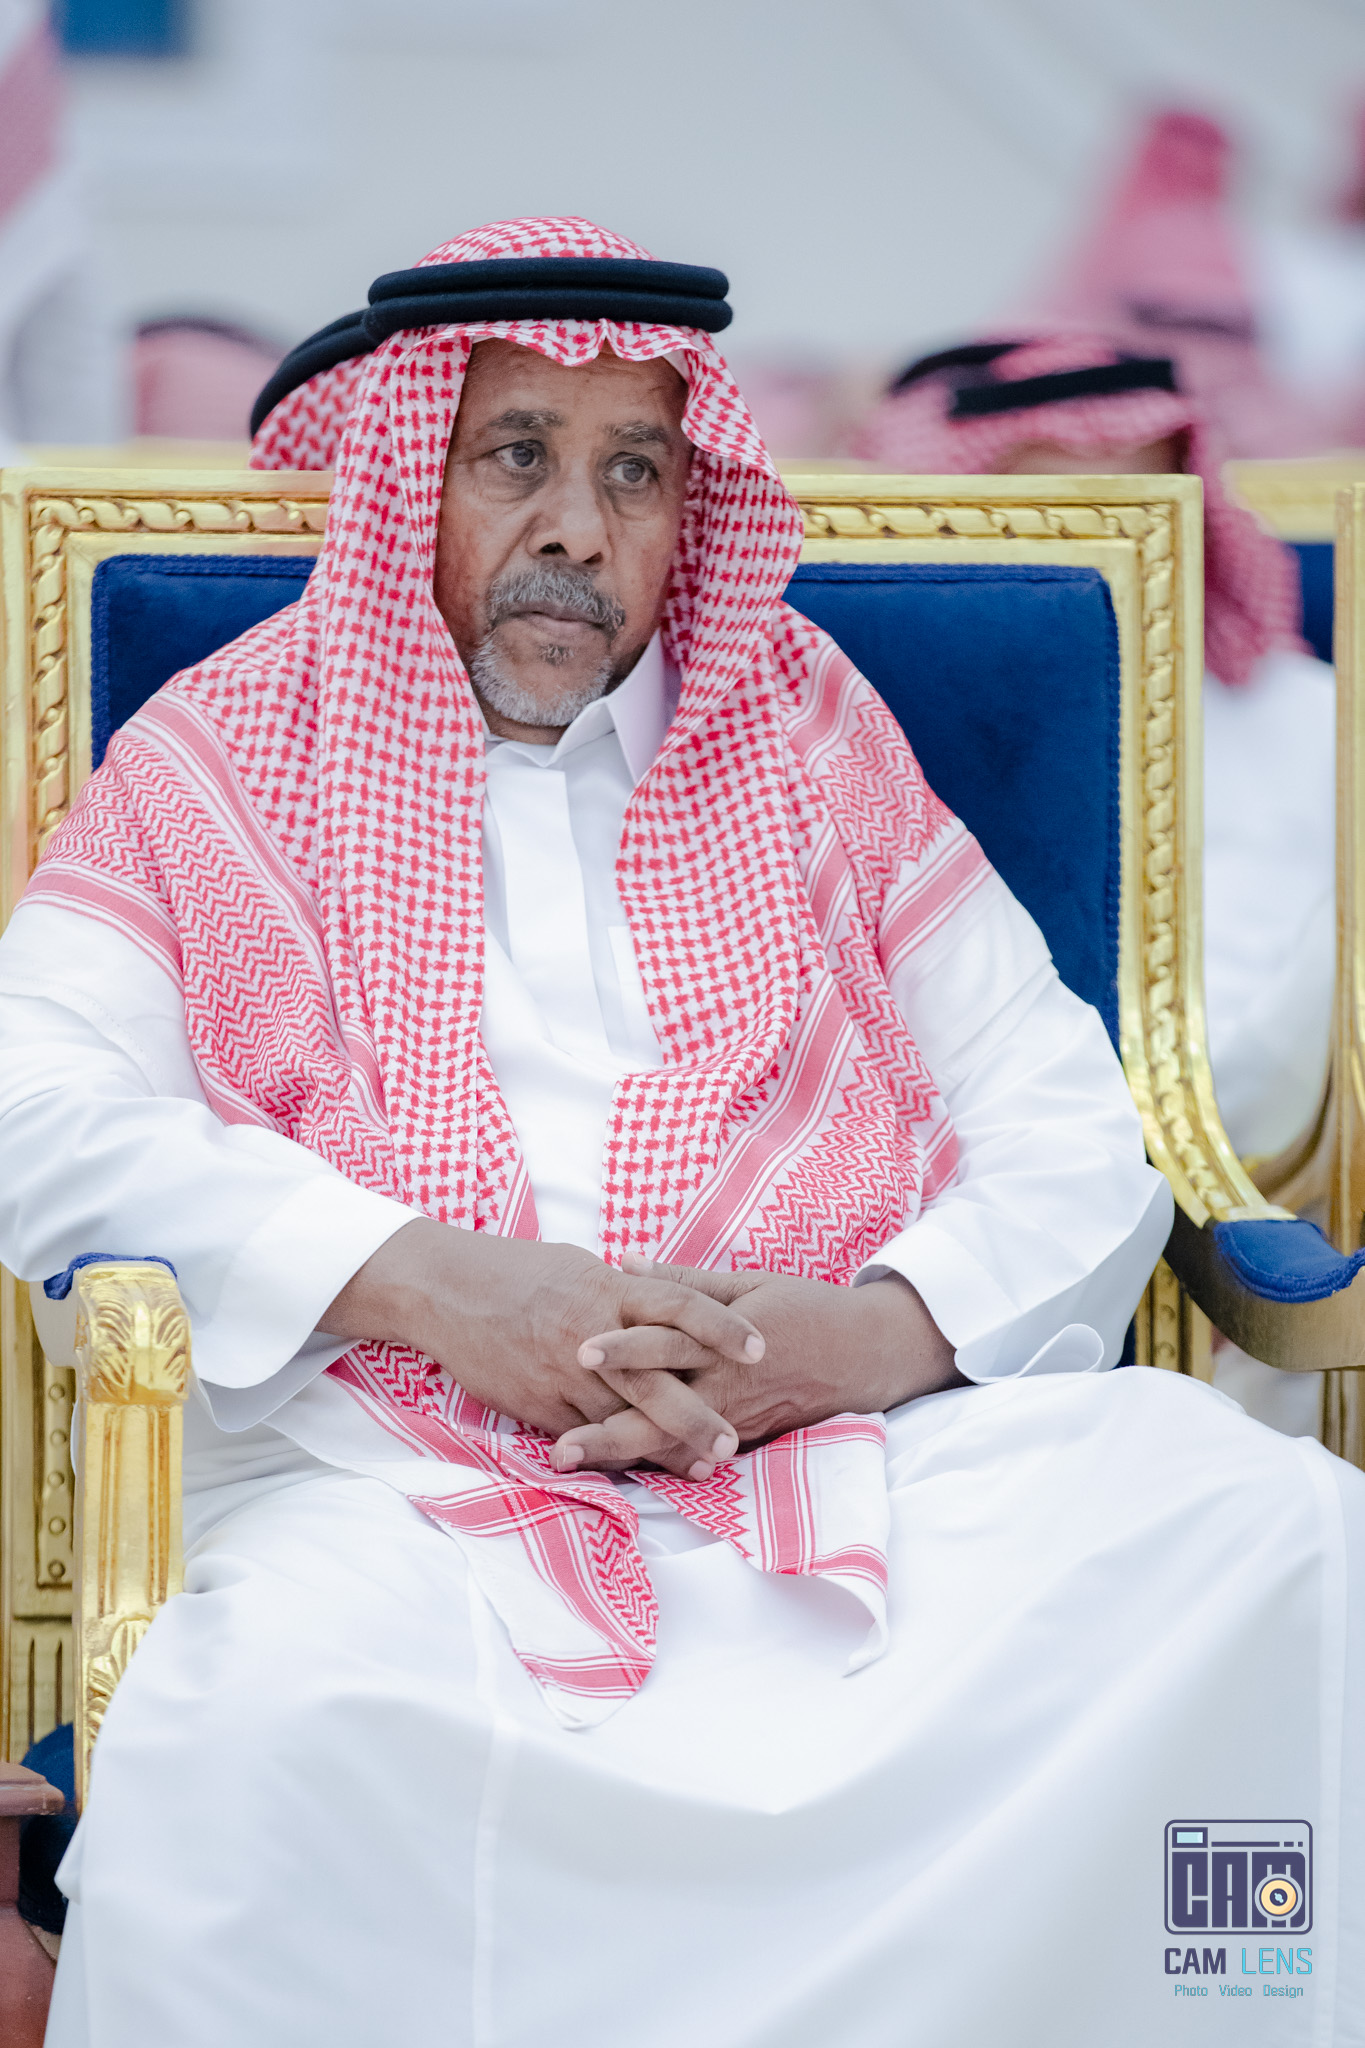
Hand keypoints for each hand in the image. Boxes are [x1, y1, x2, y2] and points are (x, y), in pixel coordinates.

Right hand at [318, 1221, 764, 1479]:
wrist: (447, 1290)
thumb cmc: (519, 1271)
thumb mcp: (580, 1268)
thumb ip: (626, 1291)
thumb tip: (669, 1298)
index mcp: (608, 1290)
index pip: (679, 1305)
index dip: (721, 1326)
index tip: (760, 1347)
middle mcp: (590, 1334)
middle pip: (654, 1380)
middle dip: (697, 1416)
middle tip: (734, 1442)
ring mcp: (561, 1374)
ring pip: (620, 1419)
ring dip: (663, 1447)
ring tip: (703, 1468)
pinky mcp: (536, 1404)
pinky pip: (582, 1434)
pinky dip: (614, 1452)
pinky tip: (643, 1469)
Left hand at [551, 1255, 963, 1472]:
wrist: (867, 1354)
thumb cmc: (806, 1309)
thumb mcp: (748, 1283)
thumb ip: (682, 1281)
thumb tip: (623, 1261)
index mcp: (725, 1340)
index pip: (666, 1344)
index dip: (622, 1349)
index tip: (578, 1351)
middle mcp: (726, 1386)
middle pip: (658, 1413)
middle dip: (607, 1432)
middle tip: (558, 1448)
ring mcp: (733, 1419)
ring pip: (669, 1443)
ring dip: (621, 1455)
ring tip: (573, 1463)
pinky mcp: (743, 1438)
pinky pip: (692, 1453)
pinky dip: (656, 1463)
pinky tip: (618, 1474)